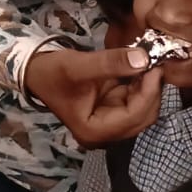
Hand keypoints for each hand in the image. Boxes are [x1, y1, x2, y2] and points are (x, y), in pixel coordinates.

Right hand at [25, 47, 163, 148]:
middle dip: (152, 90)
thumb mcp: (78, 66)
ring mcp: (110, 123)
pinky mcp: (113, 110)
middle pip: (144, 116)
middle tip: (156, 61)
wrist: (35, 72)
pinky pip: (137, 100)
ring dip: (149, 86)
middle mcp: (105, 134)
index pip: (134, 116)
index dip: (149, 91)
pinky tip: (142, 66)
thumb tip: (144, 58)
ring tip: (150, 61)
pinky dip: (142, 84)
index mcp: (94, 132)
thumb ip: (111, 63)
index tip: (155, 65)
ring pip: (144, 109)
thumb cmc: (51, 73)